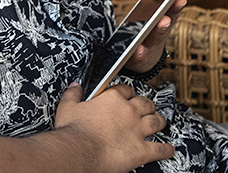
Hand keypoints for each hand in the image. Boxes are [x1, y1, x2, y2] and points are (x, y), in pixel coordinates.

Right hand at [54, 83, 173, 172]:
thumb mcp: (68, 106)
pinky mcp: (142, 150)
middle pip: (145, 103)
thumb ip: (73, 94)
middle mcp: (128, 111)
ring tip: (160, 122)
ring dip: (159, 121)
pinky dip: (166, 149)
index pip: (126, 89)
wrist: (80, 151)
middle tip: (148, 107)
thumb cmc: (74, 130)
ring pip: (156, 122)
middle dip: (147, 105)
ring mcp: (137, 130)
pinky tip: (169, 149)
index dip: (128, 92)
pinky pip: (160, 149)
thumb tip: (75, 86)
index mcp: (112, 98)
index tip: (127, 95)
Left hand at [125, 0, 193, 72]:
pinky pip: (140, 55)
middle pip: (170, 17)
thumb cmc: (149, 32)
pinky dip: (140, 53)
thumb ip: (161, 0)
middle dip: (175, 8)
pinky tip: (139, 49)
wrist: (141, 58)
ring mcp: (152, 44)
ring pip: (157, 35)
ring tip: (163, 20)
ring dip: (160, 28)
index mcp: (165, 17)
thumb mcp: (156, 16)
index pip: (174, 2)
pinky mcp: (141, 57)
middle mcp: (161, 30)